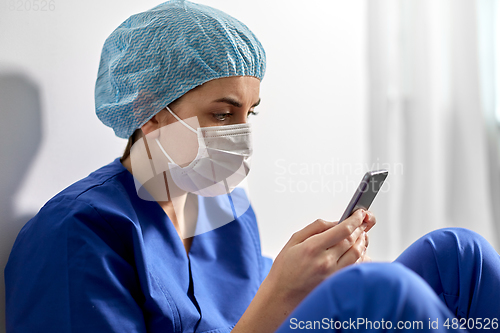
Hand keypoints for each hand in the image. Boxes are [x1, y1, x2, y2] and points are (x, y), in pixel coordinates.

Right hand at [231, 210, 375, 332]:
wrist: (282, 295)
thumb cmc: (285, 269)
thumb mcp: (294, 241)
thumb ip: (315, 228)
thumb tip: (334, 222)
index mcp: (313, 248)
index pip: (342, 230)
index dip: (354, 219)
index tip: (359, 213)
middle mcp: (325, 261)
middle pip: (352, 240)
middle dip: (359, 229)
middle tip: (360, 222)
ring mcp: (332, 274)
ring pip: (357, 254)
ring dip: (362, 242)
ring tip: (360, 235)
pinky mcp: (336, 283)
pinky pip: (355, 267)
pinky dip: (361, 257)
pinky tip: (358, 252)